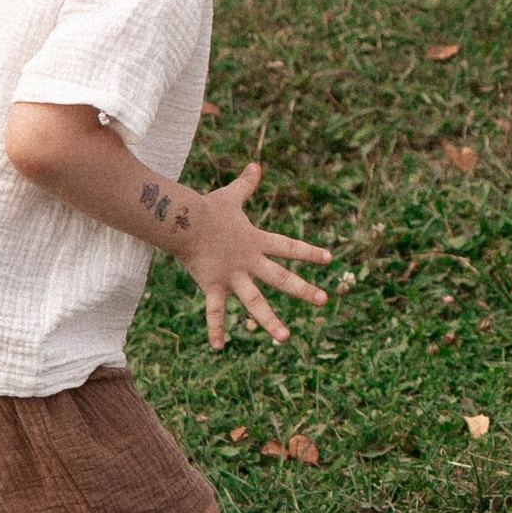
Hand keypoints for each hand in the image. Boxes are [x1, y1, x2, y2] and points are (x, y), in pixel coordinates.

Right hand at [173, 159, 331, 348]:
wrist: (182, 220)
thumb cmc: (207, 208)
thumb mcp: (231, 195)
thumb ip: (247, 184)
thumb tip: (256, 164)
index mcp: (257, 241)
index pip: (289, 247)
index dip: (309, 252)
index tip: (330, 259)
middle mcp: (249, 261)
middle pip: (281, 278)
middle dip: (303, 290)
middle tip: (324, 300)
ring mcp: (232, 276)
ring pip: (255, 302)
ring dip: (270, 321)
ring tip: (286, 338)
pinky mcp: (212, 285)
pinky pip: (215, 311)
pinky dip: (216, 329)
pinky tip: (219, 349)